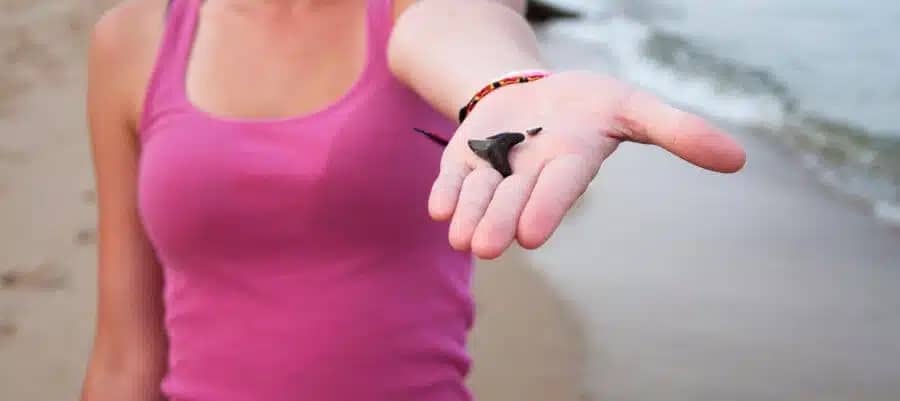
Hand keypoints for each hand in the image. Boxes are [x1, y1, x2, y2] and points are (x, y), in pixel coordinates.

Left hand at [428, 70, 746, 258]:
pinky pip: (453, 180)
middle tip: (485, 247)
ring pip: (480, 196)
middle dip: (500, 222)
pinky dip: (445, 194)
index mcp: (569, 164)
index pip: (559, 189)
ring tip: (460, 239)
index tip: (533, 236)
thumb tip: (739, 159)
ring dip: (469, 216)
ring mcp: (495, 169)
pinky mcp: (465, 161)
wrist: (532, 92)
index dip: (546, 208)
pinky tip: (437, 209)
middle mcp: (529, 175)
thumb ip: (677, 130)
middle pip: (513, 200)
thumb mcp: (632, 105)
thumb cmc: (586, 104)